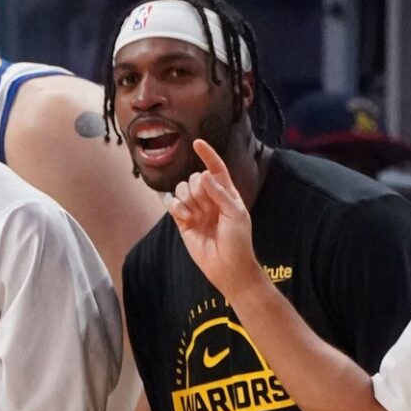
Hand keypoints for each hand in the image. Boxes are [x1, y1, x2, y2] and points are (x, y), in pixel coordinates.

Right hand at [166, 139, 261, 297]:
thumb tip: (204, 175)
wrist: (228, 267)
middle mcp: (209, 198)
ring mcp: (195, 209)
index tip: (197, 143)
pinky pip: (172, 204)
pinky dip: (176, 207)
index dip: (207, 155)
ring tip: (197, 217)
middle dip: (199, 190)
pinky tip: (186, 218)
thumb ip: (220, 193)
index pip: (216, 168)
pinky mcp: (183, 221)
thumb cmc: (238, 240)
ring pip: (181, 189)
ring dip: (188, 200)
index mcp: (226, 193)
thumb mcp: (235, 213)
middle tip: (209, 210)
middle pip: (194, 178)